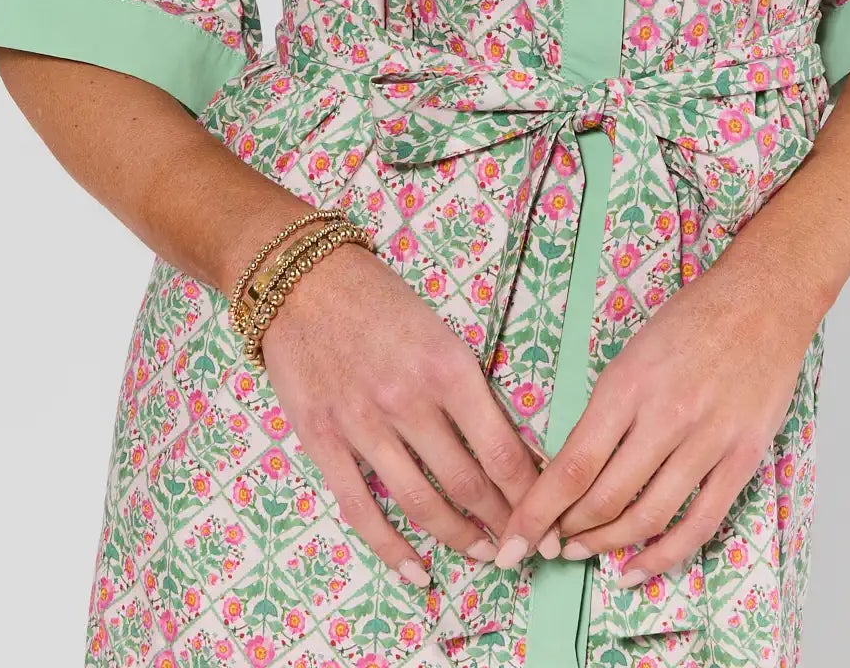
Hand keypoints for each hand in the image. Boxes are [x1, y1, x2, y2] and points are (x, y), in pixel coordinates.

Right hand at [258, 239, 545, 586]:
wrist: (302, 279)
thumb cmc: (380, 299)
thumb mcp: (441, 330)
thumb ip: (470, 387)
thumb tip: (512, 446)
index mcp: (448, 367)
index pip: (503, 451)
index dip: (531, 496)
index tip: (547, 519)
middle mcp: (409, 401)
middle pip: (468, 485)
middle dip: (503, 524)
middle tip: (523, 548)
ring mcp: (363, 425)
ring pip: (421, 503)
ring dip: (458, 539)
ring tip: (484, 555)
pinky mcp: (323, 441)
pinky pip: (361, 509)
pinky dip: (391, 549)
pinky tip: (416, 571)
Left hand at [489, 249, 815, 585]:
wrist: (764, 299)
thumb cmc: (692, 319)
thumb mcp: (632, 353)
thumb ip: (606, 409)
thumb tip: (572, 467)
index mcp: (628, 385)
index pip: (573, 466)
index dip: (537, 513)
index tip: (513, 540)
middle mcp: (666, 417)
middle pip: (605, 498)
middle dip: (568, 531)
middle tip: (549, 543)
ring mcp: (708, 441)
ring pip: (648, 516)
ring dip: (607, 545)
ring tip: (584, 552)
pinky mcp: (742, 459)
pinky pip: (700, 523)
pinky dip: (665, 556)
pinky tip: (637, 568)